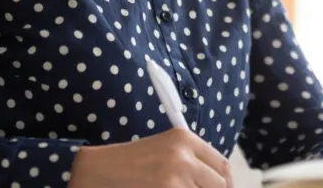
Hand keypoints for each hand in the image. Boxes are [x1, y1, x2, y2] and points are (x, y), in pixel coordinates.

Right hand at [68, 128, 233, 187]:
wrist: (97, 171)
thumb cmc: (129, 163)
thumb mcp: (165, 150)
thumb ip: (191, 161)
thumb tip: (219, 182)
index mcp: (185, 138)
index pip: (222, 166)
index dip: (225, 184)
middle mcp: (183, 155)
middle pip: (219, 185)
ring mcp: (175, 177)